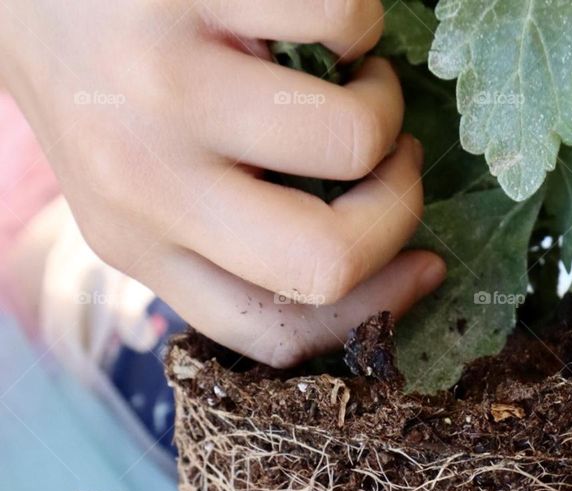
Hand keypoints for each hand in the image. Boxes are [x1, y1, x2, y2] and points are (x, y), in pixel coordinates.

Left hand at [0, 0, 444, 364]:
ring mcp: (162, 84)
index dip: (376, 308)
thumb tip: (390, 269)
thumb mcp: (139, 186)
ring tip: (353, 76)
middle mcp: (143, 183)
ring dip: (384, 103)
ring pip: (349, 140)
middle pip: (324, 261)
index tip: (424, 264)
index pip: (276, 332)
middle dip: (397, 212)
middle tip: (394, 160)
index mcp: (136, 247)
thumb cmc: (102, 78)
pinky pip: (340, 18)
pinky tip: (314, 15)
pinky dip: (356, 18)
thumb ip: (227, 240)